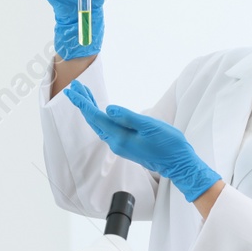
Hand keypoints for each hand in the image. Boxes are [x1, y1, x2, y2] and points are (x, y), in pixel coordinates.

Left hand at [63, 80, 219, 200]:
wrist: (178, 164)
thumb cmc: (168, 144)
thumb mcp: (150, 127)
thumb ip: (128, 117)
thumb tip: (108, 109)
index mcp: (120, 138)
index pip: (96, 117)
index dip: (83, 102)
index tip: (73, 90)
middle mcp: (116, 143)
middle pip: (94, 120)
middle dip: (83, 102)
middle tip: (74, 86)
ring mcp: (120, 144)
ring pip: (99, 124)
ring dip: (91, 109)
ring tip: (84, 94)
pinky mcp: (126, 144)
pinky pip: (107, 128)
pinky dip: (100, 116)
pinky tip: (100, 110)